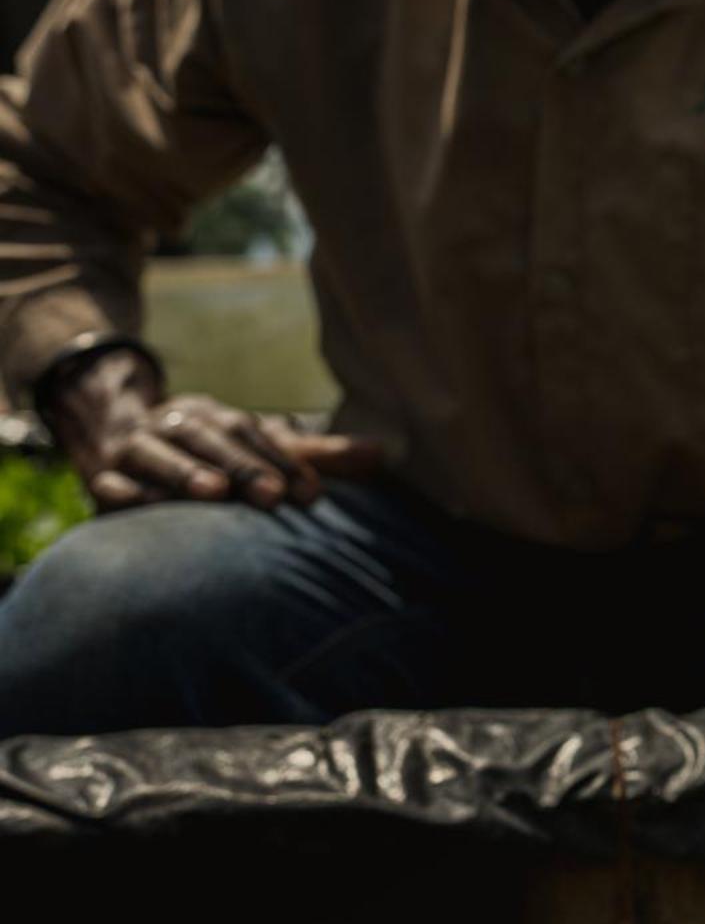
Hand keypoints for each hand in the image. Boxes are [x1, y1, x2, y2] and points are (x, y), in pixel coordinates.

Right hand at [45, 349, 382, 510]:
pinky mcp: (102, 479)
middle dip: (243, 467)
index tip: (312, 494)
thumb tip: (382, 454)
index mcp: (217, 418)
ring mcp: (135, 450)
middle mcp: (175, 426)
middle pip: (210, 441)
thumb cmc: (208, 452)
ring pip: (157, 456)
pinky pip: (108, 485)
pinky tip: (138, 506)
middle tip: (273, 496)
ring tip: (213, 494)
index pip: (254, 434)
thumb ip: (314, 456)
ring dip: (184, 473)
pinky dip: (123, 493)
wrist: (116, 432)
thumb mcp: (258, 448)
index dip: (282, 461)